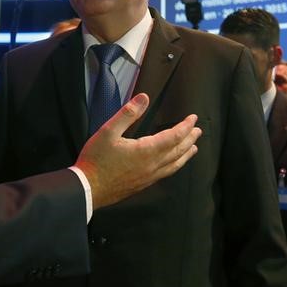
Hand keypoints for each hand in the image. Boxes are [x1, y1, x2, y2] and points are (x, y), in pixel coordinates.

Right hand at [74, 93, 200, 209]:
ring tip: (193, 148)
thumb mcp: (108, 131)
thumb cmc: (96, 159)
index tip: (193, 118)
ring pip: (174, 164)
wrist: (88, 189)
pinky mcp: (143, 184)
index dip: (185, 126)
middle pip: (178, 150)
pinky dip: (175, 165)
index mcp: (147, 150)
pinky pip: (166, 173)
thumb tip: (144, 97)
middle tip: (198, 130)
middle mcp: (153, 165)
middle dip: (189, 138)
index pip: (173, 136)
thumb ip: (128, 114)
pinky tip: (172, 164)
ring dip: (186, 154)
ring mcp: (149, 176)